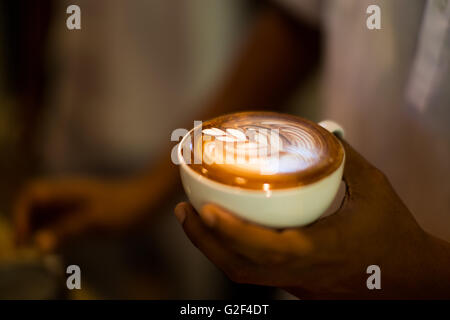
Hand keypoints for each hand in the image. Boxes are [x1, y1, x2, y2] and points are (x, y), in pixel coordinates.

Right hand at [14, 177, 151, 251]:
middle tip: (27, 245)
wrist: (151, 196)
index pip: (32, 193)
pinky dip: (54, 227)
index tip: (26, 237)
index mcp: (68, 190)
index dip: (22, 214)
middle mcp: (69, 191)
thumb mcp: (96, 220)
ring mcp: (78, 198)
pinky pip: (63, 215)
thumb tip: (39, 244)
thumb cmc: (127, 206)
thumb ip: (67, 230)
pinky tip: (57, 240)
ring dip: (40, 225)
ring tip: (40, 246)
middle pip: (36, 202)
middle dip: (27, 221)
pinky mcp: (87, 207)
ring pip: (49, 209)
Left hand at [175, 140, 449, 298]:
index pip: (270, 249)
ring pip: (244, 275)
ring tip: (194, 220)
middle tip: (185, 210)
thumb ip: (347, 158)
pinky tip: (223, 231)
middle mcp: (303, 272)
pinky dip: (232, 252)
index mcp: (322, 248)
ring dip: (213, 249)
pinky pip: (255, 273)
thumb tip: (325, 131)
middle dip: (205, 242)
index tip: (207, 209)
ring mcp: (297, 284)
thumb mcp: (375, 188)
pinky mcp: (297, 286)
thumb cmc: (393, 232)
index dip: (235, 233)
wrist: (409, 279)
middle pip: (241, 268)